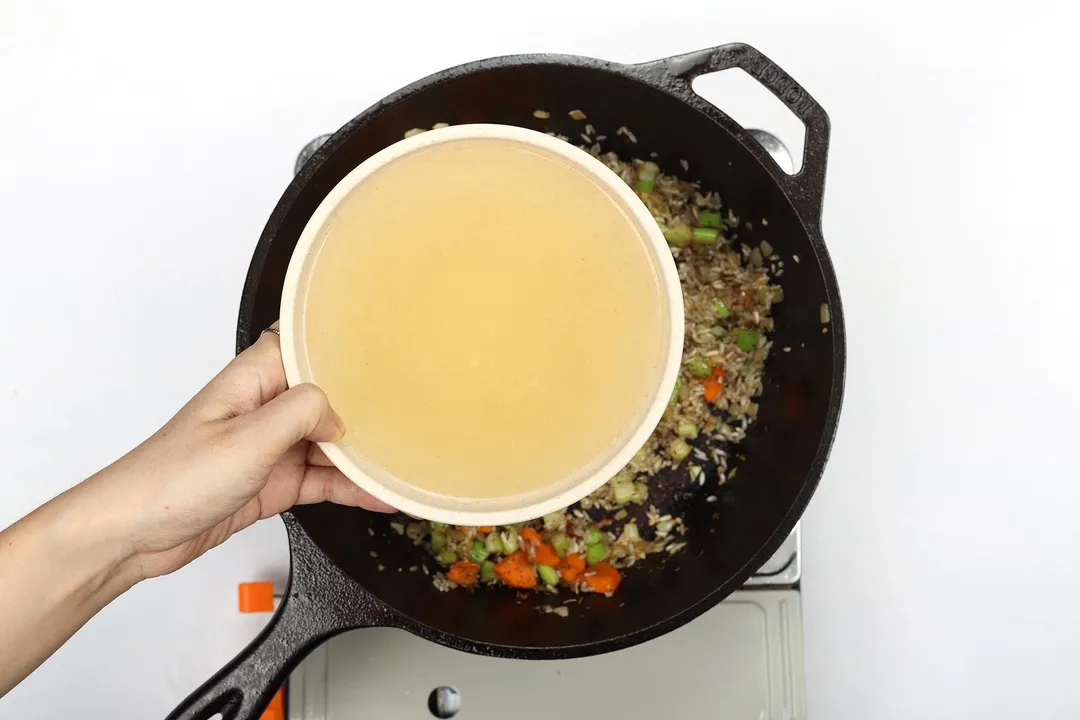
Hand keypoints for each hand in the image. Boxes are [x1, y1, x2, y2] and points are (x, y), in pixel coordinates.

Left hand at [95, 325, 393, 580]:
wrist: (134, 536)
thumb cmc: (169, 479)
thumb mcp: (248, 438)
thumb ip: (301, 413)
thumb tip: (339, 414)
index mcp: (255, 379)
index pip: (308, 344)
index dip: (344, 345)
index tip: (385, 350)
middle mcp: (265, 407)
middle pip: (329, 397)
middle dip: (365, 406)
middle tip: (409, 411)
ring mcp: (270, 446)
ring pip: (331, 443)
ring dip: (363, 455)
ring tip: (403, 462)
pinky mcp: (272, 482)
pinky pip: (323, 480)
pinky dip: (351, 488)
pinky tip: (379, 495)